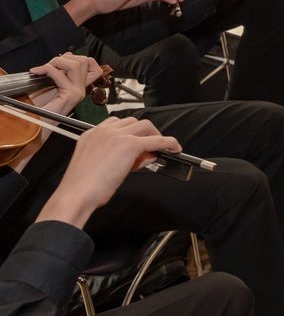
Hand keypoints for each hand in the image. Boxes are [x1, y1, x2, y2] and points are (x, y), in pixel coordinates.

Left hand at [29, 53, 102, 115]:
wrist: (36, 124)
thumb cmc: (40, 107)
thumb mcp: (52, 84)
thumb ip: (61, 70)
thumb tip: (67, 55)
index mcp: (80, 87)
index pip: (92, 65)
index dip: (78, 58)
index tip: (62, 62)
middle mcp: (82, 89)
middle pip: (84, 60)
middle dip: (64, 58)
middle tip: (48, 66)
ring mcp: (78, 92)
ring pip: (76, 64)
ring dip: (57, 62)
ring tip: (43, 69)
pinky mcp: (70, 95)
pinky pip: (60, 74)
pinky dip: (47, 70)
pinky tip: (37, 72)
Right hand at [37, 117, 181, 228]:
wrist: (77, 193)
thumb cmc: (83, 185)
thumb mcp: (97, 165)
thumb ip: (117, 157)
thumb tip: (142, 156)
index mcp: (91, 134)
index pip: (117, 124)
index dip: (129, 133)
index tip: (135, 142)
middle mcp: (104, 131)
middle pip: (133, 122)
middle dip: (143, 133)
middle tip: (148, 148)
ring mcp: (117, 136)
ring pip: (145, 126)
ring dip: (153, 136)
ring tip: (157, 150)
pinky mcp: (130, 145)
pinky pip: (156, 140)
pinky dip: (168, 142)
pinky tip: (173, 147)